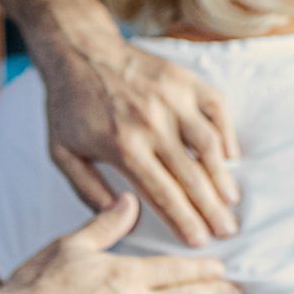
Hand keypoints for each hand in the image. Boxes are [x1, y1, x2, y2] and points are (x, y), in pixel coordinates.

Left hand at [39, 33, 241, 246]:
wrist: (80, 51)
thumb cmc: (70, 105)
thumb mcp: (63, 153)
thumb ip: (87, 189)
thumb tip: (122, 216)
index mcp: (122, 146)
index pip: (161, 193)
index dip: (183, 221)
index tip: (198, 242)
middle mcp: (151, 123)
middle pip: (190, 176)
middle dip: (210, 209)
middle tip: (226, 232)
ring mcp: (172, 99)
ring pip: (208, 145)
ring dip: (222, 176)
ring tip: (231, 201)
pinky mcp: (184, 80)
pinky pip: (217, 108)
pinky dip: (227, 132)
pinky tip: (231, 156)